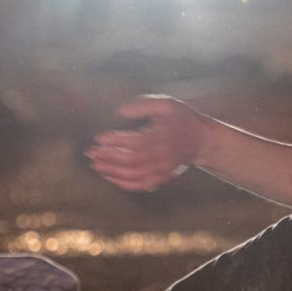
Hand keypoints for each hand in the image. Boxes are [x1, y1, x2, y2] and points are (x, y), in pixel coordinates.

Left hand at [85, 95, 205, 191]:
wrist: (201, 140)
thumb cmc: (182, 119)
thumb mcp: (167, 104)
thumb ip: (144, 105)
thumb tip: (120, 111)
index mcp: (163, 137)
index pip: (135, 142)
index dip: (115, 141)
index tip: (99, 137)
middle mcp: (162, 156)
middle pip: (131, 161)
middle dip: (108, 157)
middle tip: (90, 152)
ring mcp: (162, 170)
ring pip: (133, 175)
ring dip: (111, 172)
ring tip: (95, 165)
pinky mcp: (161, 178)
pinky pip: (139, 185)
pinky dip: (122, 183)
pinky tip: (109, 176)